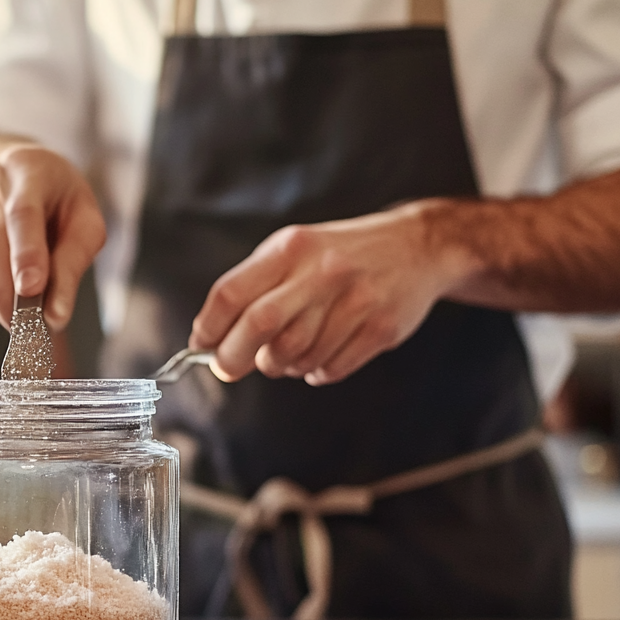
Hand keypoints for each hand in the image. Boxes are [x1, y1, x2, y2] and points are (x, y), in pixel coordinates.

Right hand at [0, 139, 104, 329]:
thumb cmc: (48, 200)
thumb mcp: (80, 217)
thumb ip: (73, 262)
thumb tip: (56, 315)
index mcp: (25, 169)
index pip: (22, 213)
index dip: (26, 254)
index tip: (31, 288)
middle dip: (12, 300)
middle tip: (32, 325)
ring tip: (17, 298)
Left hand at [188, 201, 473, 384]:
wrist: (418, 246)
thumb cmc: (341, 255)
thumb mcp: (296, 250)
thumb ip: (255, 287)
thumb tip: (213, 339)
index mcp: (291, 248)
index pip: (231, 292)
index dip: (209, 327)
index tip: (201, 345)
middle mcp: (321, 271)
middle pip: (258, 326)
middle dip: (233, 358)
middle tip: (229, 368)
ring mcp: (355, 300)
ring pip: (294, 356)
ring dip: (280, 366)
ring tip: (288, 352)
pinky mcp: (380, 328)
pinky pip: (329, 369)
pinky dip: (315, 372)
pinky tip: (321, 354)